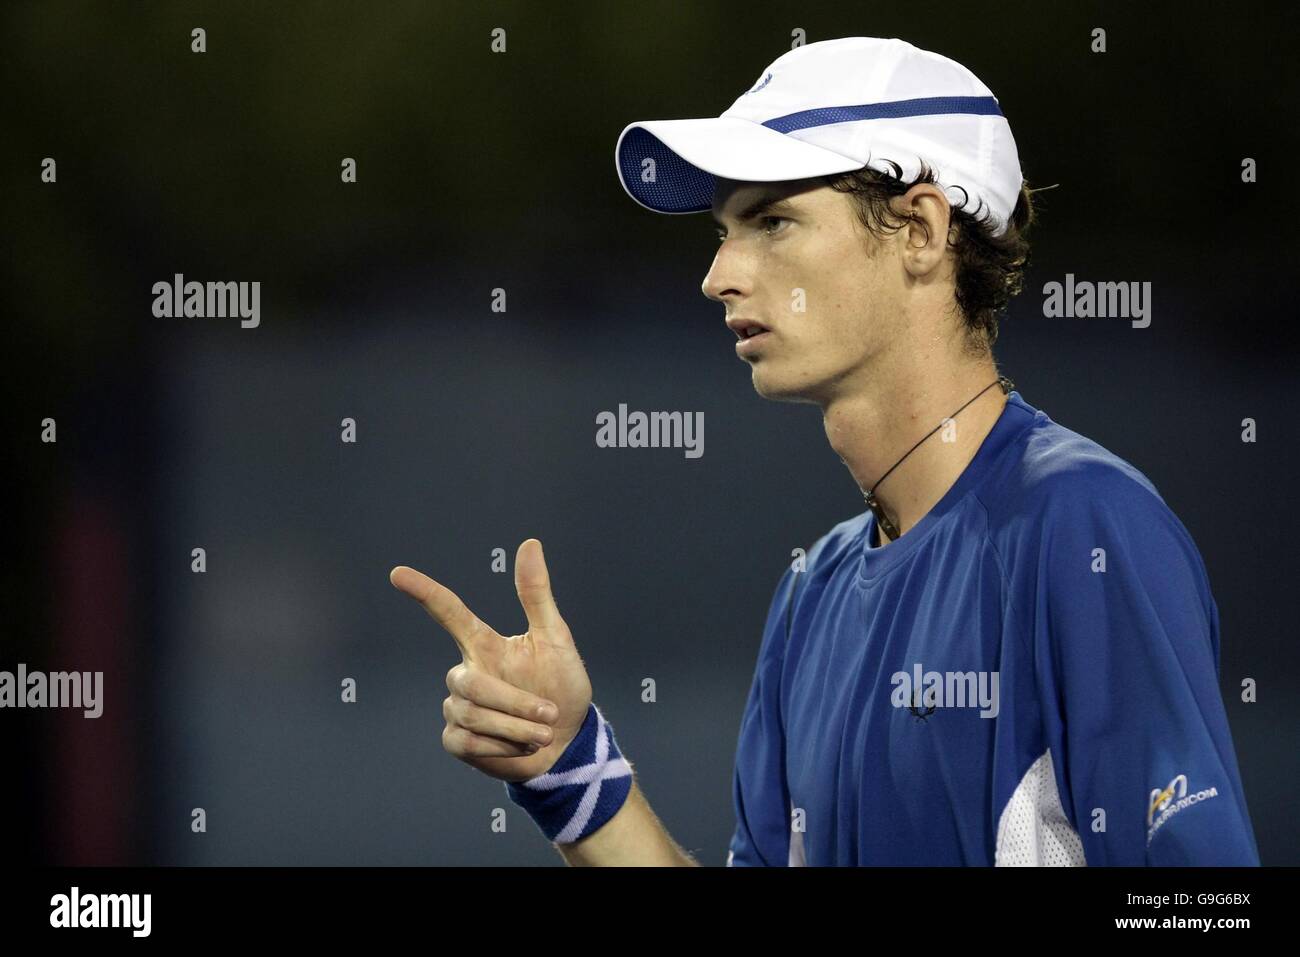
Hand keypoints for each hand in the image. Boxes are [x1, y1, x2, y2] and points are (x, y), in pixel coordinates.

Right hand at [389, 538, 592, 781]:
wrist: (566, 743)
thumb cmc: (562, 687)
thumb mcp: (556, 640)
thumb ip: (537, 595)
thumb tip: (530, 542)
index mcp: (484, 644)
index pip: (448, 612)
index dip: (424, 592)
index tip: (397, 573)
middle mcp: (466, 672)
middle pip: (471, 684)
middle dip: (515, 702)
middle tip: (550, 714)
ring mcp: (457, 707)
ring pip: (472, 715)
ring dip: (516, 727)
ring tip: (543, 732)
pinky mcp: (456, 740)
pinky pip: (467, 741)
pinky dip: (502, 747)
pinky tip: (521, 747)